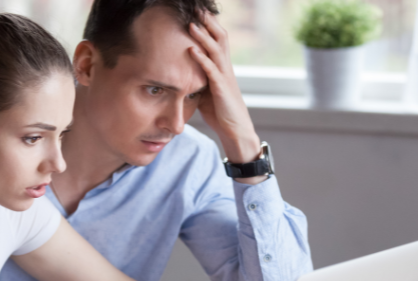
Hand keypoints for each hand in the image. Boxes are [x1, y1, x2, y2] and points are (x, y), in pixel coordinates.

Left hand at [188, 11, 260, 164]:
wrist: (235, 131)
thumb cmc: (220, 113)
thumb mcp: (206, 92)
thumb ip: (198, 80)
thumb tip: (181, 74)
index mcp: (223, 68)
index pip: (218, 41)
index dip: (209, 26)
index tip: (197, 14)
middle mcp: (226, 69)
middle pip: (220, 39)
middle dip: (208, 23)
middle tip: (197, 9)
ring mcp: (225, 78)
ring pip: (216, 51)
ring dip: (203, 36)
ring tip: (191, 24)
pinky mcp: (222, 89)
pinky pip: (211, 70)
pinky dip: (201, 59)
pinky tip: (191, 50)